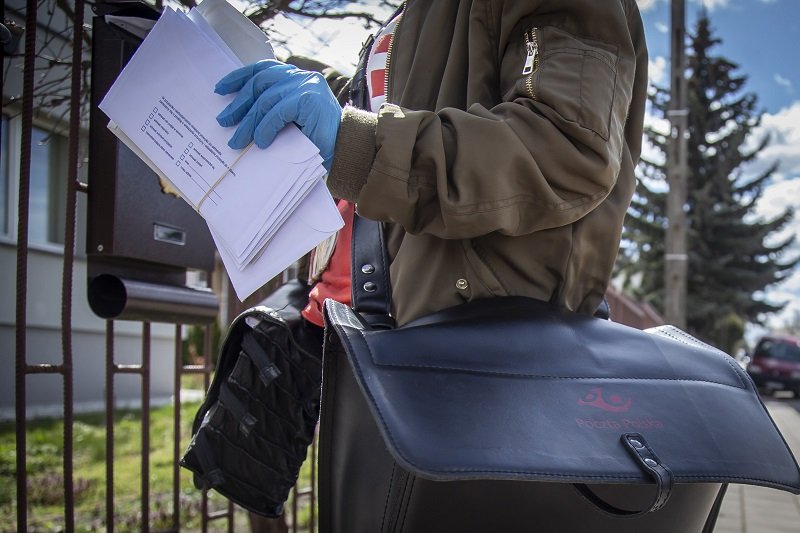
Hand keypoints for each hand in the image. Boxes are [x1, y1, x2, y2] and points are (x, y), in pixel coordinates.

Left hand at [215, 60, 341, 170]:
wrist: (347, 151)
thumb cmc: (319, 140)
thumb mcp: (291, 119)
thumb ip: (272, 109)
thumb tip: (238, 115)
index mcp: (297, 78)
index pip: (263, 69)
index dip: (239, 77)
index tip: (221, 89)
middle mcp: (302, 77)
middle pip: (259, 83)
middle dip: (239, 104)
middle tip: (224, 121)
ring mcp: (306, 86)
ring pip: (265, 98)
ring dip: (249, 122)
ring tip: (238, 140)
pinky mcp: (308, 99)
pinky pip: (277, 111)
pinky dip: (266, 127)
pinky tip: (262, 141)